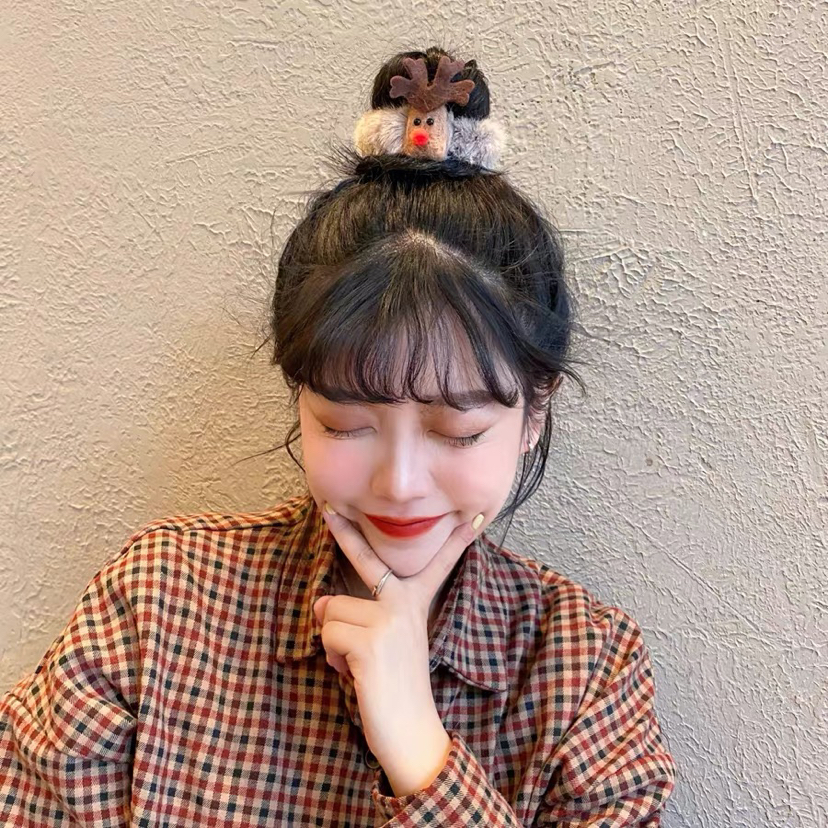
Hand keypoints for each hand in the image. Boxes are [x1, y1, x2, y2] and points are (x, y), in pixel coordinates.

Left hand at [312, 502, 484, 794]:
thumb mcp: (385, 645)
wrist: (413, 734)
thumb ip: (359, 617)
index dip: (453, 541)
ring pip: (331, 610)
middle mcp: (404, 604)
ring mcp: (388, 619)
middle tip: (327, 507)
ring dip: (334, 641)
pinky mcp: (369, 640)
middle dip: (345, 531)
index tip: (473, 519)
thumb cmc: (397, 689)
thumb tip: (320, 602)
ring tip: (358, 665)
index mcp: (415, 604)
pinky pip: (328, 633)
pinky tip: (354, 675)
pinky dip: (332, 657)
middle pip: (367, 560)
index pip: (436, 565)